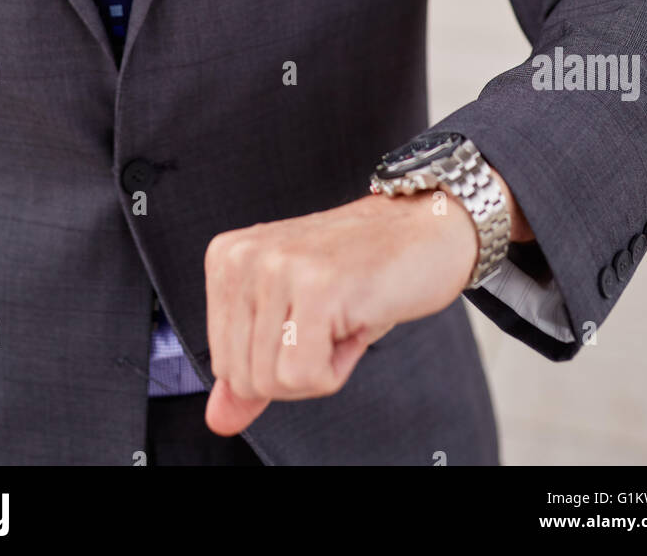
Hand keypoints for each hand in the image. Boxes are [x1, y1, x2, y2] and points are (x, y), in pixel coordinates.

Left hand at [203, 186, 479, 436]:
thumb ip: (253, 367)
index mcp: (228, 257)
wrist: (427, 227)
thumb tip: (219, 419)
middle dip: (297, 369)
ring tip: (344, 314)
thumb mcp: (295, 316)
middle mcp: (244, 257)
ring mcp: (279, 268)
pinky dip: (339, 367)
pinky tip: (356, 320)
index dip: (277, 361)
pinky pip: (306, 376)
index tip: (309, 318)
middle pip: (245, 378)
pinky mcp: (317, 287)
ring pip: (274, 382)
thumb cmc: (363, 270)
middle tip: (331, 318)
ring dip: (322, 367)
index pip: (224, 364)